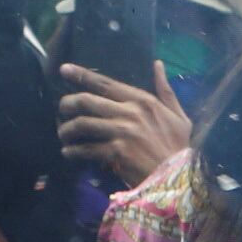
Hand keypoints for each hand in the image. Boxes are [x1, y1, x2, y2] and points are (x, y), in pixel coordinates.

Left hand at [57, 61, 193, 187]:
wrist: (180, 177)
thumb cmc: (179, 147)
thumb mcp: (178, 115)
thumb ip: (165, 90)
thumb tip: (158, 64)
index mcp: (142, 100)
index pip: (105, 84)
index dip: (82, 75)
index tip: (64, 69)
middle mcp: (129, 112)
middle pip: (87, 100)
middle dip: (68, 103)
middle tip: (62, 109)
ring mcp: (122, 132)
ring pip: (83, 123)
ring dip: (67, 129)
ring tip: (63, 134)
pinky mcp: (116, 152)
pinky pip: (86, 149)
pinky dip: (74, 151)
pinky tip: (68, 153)